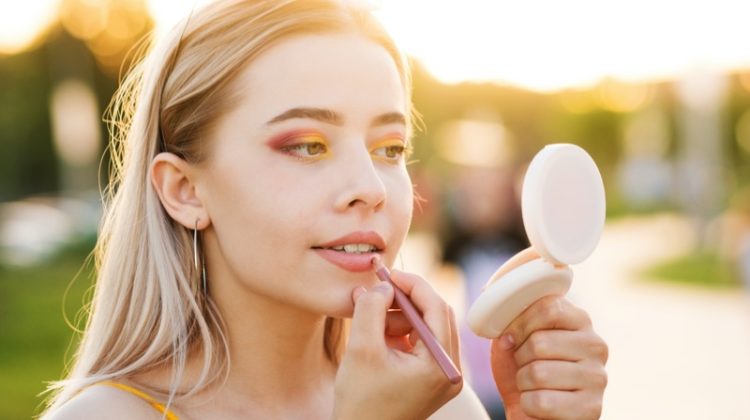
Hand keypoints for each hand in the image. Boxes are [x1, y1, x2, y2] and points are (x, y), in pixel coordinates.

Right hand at [333, 271, 462, 419]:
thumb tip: (382, 286)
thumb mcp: (361, 350)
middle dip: (405, 300)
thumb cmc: (360, 403)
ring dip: (399, 317)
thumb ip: (371, 310)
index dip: (412, 285)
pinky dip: (400, 333)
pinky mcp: (431, 379)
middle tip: (378, 292)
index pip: (437, 308)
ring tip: (370, 322)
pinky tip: (377, 337)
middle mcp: (451, 370)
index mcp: (441, 365)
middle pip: (437, 315)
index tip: (387, 274)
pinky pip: (421, 343)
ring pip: (427, 327)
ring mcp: (443, 376)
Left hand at [490, 296, 607, 419]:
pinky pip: (542, 402)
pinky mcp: (592, 408)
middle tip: (525, 366)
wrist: (528, 412)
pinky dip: (528, 405)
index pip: (549, 308)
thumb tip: (503, 321)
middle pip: (540, 342)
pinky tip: (539, 404)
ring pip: (539, 373)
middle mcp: (596, 345)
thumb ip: (511, 319)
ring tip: (532, 385)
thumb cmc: (523, 369)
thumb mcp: (514, 338)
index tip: (512, 337)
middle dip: (520, 358)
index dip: (520, 324)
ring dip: (523, 382)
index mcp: (580, 320)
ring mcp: (597, 377)